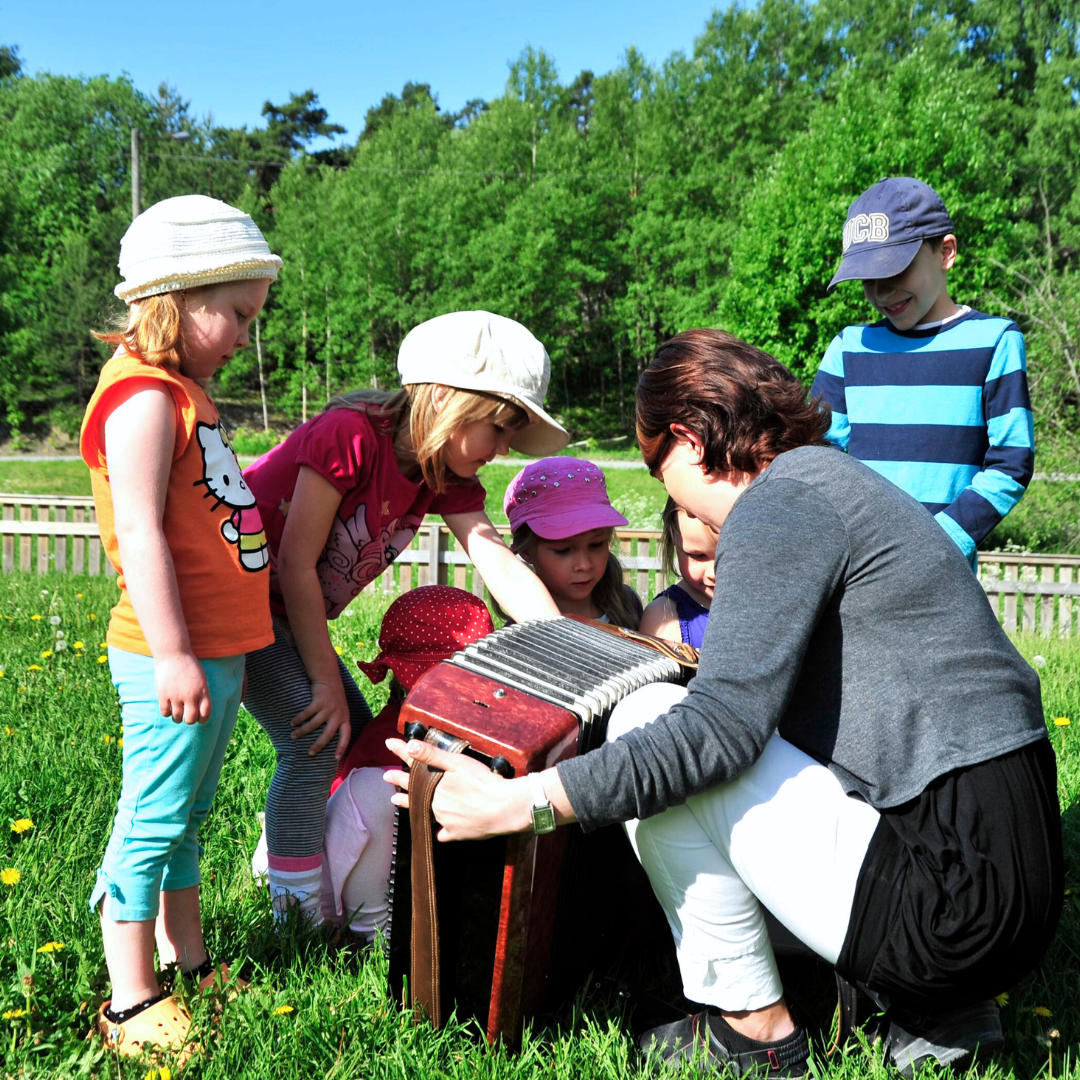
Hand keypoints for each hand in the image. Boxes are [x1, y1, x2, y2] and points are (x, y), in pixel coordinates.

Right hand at [156, 653, 211, 724]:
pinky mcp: (163, 695)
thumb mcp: (201, 678)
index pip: (206, 713)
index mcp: (202, 691)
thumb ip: (202, 693)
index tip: (200, 718)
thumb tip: (200, 709)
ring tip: (177, 713)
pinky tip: (168, 708)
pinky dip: (167, 713)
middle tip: (187, 716)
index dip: (203, 719)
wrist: (173, 654)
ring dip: (177, 718)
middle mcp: (190, 695)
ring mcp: (176, 696)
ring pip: (177, 717)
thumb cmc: (189, 665)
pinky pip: (165, 713)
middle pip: (191, 719)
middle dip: (189, 720)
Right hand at [291, 677, 350, 758]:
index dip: (341, 747)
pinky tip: (292, 723)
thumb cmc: (334, 697)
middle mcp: (338, 714)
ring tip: (293, 736)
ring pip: (314, 724)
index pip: (346, 736)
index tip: (335, 758)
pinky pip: (307, 713)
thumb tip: (328, 740)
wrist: (329, 678)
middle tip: (310, 753)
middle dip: (318, 745)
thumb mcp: (340, 710)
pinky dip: (298, 719)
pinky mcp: (319, 701)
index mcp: (345, 718)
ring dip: (302, 731)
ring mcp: (328, 707)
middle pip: (328, 734)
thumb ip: (337, 722)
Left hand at [383, 738, 531, 840]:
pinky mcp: (458, 833)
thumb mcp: (457, 763)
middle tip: (387, 778)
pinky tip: (439, 832)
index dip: (401, 754)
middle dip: (400, 784)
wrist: (503, 809)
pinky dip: (442, 831)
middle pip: (414, 792)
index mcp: (434, 787)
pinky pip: (446, 834)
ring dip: (416, 805)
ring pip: (427, 812)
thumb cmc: (481, 783)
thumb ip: (432, 755)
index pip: (412, 769)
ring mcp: (445, 821)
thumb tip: (409, 746)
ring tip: (401, 802)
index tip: (388, 744)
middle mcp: (435, 805)